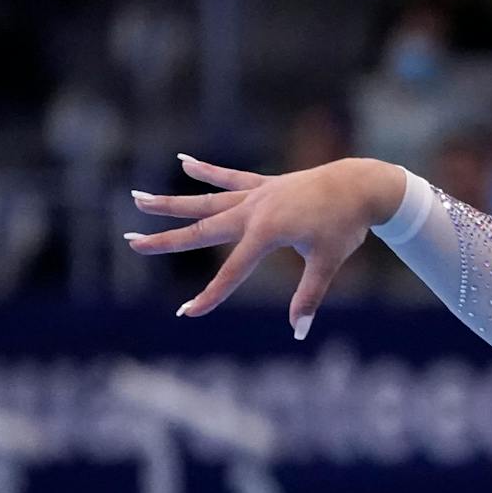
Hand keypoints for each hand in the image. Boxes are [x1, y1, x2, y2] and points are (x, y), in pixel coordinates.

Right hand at [126, 155, 401, 337]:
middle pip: (201, 229)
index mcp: (266, 232)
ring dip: (171, 202)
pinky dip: (206, 171)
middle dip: (165, 239)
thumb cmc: (345, 226)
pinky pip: (229, 177)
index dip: (210, 295)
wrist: (360, 185)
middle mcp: (253, 210)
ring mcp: (256, 194)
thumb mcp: (327, 262)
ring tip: (137, 198)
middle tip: (131, 242)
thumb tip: (298, 331)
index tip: (188, 313)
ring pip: (205, 201)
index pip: (232, 272)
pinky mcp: (264, 185)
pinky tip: (183, 161)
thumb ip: (309, 297)